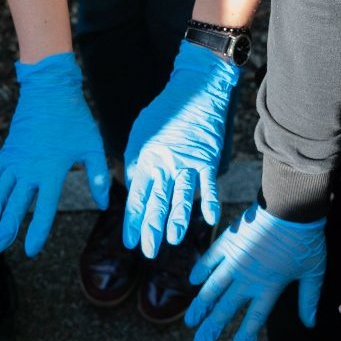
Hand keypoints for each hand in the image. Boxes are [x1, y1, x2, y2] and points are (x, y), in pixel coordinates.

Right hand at [0, 53, 107, 256]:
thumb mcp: (92, 145)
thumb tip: (105, 203)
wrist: (49, 88)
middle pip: (13, 206)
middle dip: (3, 230)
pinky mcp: (6, 151)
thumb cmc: (74, 117)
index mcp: (51, 172)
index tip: (30, 251)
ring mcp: (14, 161)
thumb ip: (97, 175)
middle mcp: (28, 170)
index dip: (36, 232)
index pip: (43, 210)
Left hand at [122, 41, 236, 258]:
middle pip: (157, 201)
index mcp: (146, 159)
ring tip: (172, 240)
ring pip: (181, 197)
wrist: (196, 89)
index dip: (133, 220)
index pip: (137, 196)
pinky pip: (208, 184)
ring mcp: (188, 162)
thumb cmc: (165, 110)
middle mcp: (166, 163)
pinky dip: (210, 202)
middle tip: (148, 251)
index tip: (129, 241)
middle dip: (152, 228)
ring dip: (177, 220)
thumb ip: (135, 160)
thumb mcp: (140, 132)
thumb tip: (133, 185)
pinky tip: (209, 220)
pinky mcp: (207, 159)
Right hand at [185, 204, 324, 340]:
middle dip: (212, 328)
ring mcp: (235, 259)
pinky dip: (201, 269)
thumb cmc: (306, 239)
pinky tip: (192, 281)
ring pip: (213, 288)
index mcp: (269, 286)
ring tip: (190, 321)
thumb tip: (310, 324)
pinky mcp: (229, 241)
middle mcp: (248, 277)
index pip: (254, 318)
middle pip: (226, 308)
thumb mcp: (314, 271)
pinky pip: (210, 258)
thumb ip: (308, 299)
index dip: (244, 337)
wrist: (292, 206)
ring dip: (201, 306)